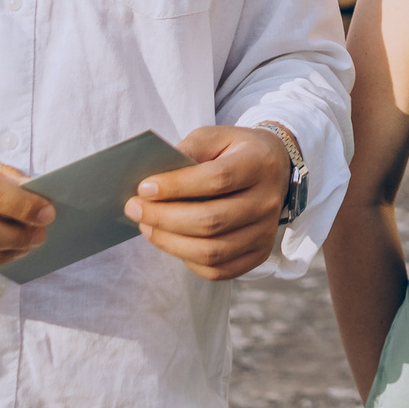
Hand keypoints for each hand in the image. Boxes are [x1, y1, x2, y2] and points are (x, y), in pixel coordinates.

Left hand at [126, 126, 290, 280]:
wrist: (274, 167)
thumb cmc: (235, 151)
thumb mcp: (215, 137)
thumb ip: (188, 151)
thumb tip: (155, 180)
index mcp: (259, 164)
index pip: (217, 180)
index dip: (177, 186)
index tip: (144, 188)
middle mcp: (268, 201)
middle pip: (212, 221)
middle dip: (164, 218)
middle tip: (134, 209)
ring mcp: (266, 232)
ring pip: (212, 251)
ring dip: (170, 242)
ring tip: (146, 226)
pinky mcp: (259, 253)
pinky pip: (218, 270)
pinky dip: (187, 260)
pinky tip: (171, 241)